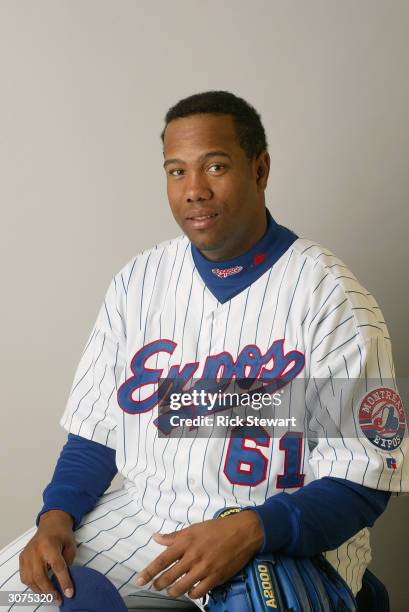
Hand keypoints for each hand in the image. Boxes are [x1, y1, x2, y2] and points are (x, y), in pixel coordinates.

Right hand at [19, 510, 76, 606]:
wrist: (51, 523)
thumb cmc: (63, 535)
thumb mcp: (71, 545)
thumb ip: (68, 562)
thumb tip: (64, 581)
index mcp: (50, 544)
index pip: (57, 567)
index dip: (64, 581)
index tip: (69, 594)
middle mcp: (36, 550)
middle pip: (40, 576)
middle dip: (49, 591)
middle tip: (58, 599)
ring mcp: (27, 554)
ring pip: (30, 579)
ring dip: (40, 591)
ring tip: (50, 596)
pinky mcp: (22, 558)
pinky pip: (24, 577)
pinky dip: (32, 585)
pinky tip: (41, 588)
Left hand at [136, 510, 263, 599]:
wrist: (243, 532)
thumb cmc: (217, 528)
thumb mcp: (194, 528)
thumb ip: (174, 536)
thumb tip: (156, 538)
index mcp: (186, 542)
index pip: (162, 560)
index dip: (149, 572)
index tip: (140, 580)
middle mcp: (193, 556)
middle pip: (169, 576)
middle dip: (159, 584)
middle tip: (155, 586)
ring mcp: (204, 568)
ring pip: (181, 587)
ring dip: (173, 591)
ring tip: (171, 590)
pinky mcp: (216, 577)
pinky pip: (198, 592)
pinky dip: (191, 594)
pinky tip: (190, 591)